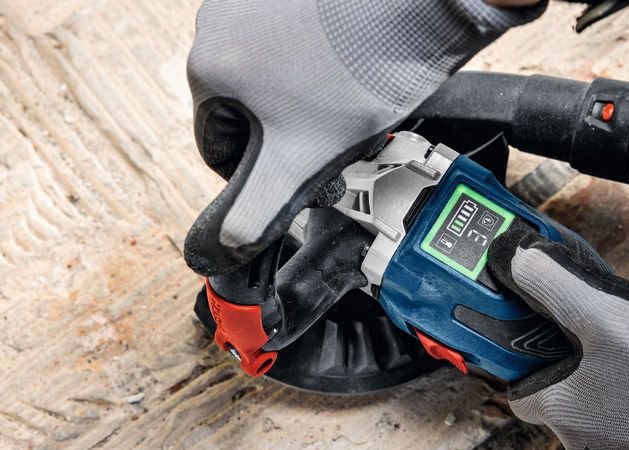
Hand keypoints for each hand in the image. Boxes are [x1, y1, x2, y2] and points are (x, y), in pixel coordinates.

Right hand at [185, 0, 544, 275]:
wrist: (417, 10)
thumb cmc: (361, 76)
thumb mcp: (302, 159)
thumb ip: (258, 210)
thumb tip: (227, 244)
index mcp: (208, 68)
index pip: (216, 146)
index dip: (258, 172)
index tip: (296, 173)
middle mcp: (219, 24)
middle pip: (243, 109)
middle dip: (282, 134)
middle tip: (329, 143)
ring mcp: (254, 1)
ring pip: (267, 77)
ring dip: (297, 102)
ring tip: (344, 105)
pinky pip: (286, 44)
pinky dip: (309, 66)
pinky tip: (345, 73)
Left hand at [488, 225, 628, 449]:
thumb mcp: (610, 314)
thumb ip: (558, 287)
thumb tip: (519, 260)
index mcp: (564, 414)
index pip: (521, 396)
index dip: (530, 367)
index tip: (546, 345)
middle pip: (567, 409)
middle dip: (582, 376)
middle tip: (611, 345)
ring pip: (608, 427)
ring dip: (620, 399)